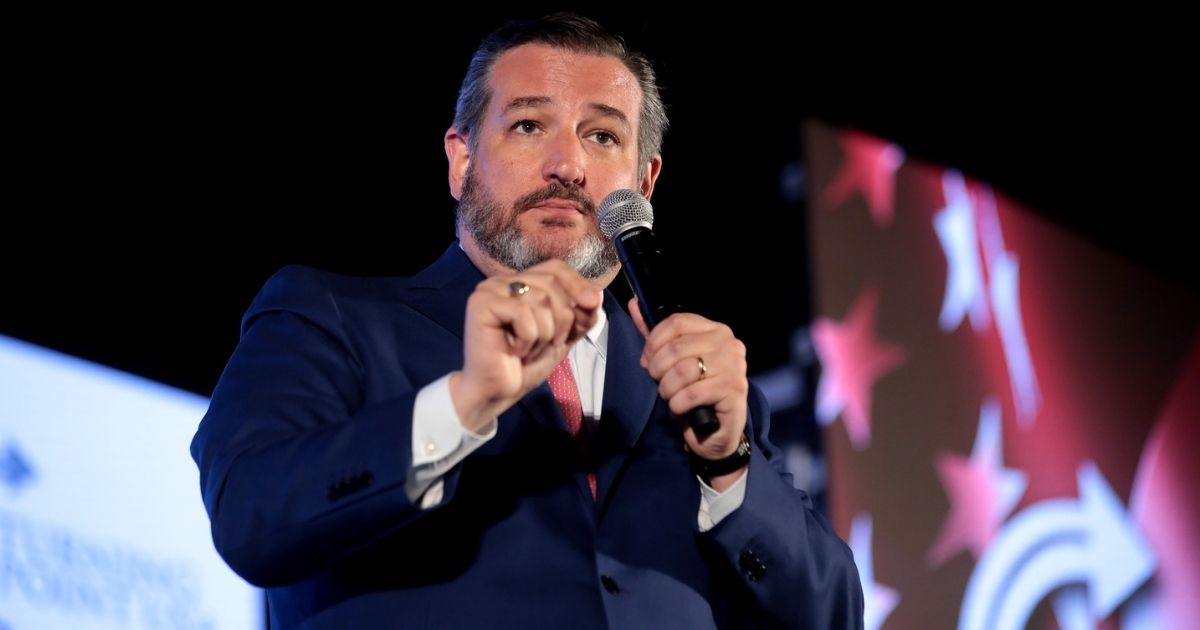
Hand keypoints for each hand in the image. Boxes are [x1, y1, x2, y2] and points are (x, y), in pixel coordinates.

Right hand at [450, 260, 602, 431]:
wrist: (497, 393)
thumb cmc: (525, 366)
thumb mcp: (564, 337)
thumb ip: (581, 316)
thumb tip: (595, 296)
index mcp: (521, 284)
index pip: (555, 268)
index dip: (576, 284)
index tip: (591, 305)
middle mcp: (503, 282)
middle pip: (551, 283)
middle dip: (563, 317)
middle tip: (551, 344)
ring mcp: (489, 291)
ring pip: (539, 299)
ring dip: (544, 333)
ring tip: (528, 350)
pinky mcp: (480, 304)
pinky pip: (522, 313)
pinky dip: (528, 339)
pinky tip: (514, 351)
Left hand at [629, 297, 748, 487]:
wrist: (716, 432)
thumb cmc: (694, 393)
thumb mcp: (672, 362)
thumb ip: (656, 335)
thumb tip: (634, 304)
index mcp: (715, 330)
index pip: (675, 322)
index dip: (653, 343)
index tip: (647, 361)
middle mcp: (729, 343)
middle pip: (676, 348)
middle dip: (658, 370)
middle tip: (660, 384)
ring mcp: (734, 366)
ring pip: (682, 371)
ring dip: (667, 389)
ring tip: (672, 397)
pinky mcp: (734, 390)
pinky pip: (691, 394)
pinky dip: (677, 405)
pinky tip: (681, 409)